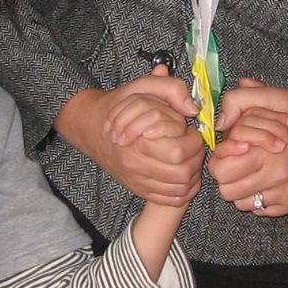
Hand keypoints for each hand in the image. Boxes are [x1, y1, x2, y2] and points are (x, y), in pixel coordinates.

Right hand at [60, 74, 202, 206]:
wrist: (92, 127)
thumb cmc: (119, 105)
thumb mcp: (143, 87)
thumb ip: (171, 90)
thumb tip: (193, 109)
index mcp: (136, 141)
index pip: (178, 151)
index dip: (193, 141)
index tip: (191, 130)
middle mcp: (135, 165)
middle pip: (182, 173)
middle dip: (196, 158)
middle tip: (193, 145)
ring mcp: (137, 180)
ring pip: (179, 189)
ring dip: (194, 175)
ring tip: (191, 158)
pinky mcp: (139, 189)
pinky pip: (170, 200)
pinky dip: (184, 192)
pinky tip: (187, 176)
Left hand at [210, 85, 287, 216]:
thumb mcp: (274, 96)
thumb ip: (239, 100)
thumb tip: (220, 122)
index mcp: (266, 152)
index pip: (221, 171)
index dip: (220, 159)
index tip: (230, 150)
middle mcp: (276, 178)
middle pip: (228, 191)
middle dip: (228, 176)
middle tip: (238, 162)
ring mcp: (287, 194)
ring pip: (244, 204)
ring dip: (242, 189)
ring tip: (251, 172)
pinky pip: (264, 211)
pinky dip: (260, 199)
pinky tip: (267, 181)